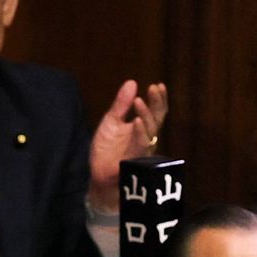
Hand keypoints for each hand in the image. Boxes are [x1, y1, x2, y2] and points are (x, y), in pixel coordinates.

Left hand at [87, 80, 169, 211]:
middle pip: (156, 119)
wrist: (98, 175)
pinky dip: (139, 134)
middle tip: (153, 88)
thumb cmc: (108, 149)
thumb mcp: (112, 122)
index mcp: (142, 128)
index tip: (158, 85)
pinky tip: (136, 122)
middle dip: (156, 104)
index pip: (155, 112)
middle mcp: (146, 139)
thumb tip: (132, 82)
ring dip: (146, 116)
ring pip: (149, 132)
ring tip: (140, 101)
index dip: (159, 99)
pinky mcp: (131, 161)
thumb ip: (121, 104)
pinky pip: (138, 147)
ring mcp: (140, 150)